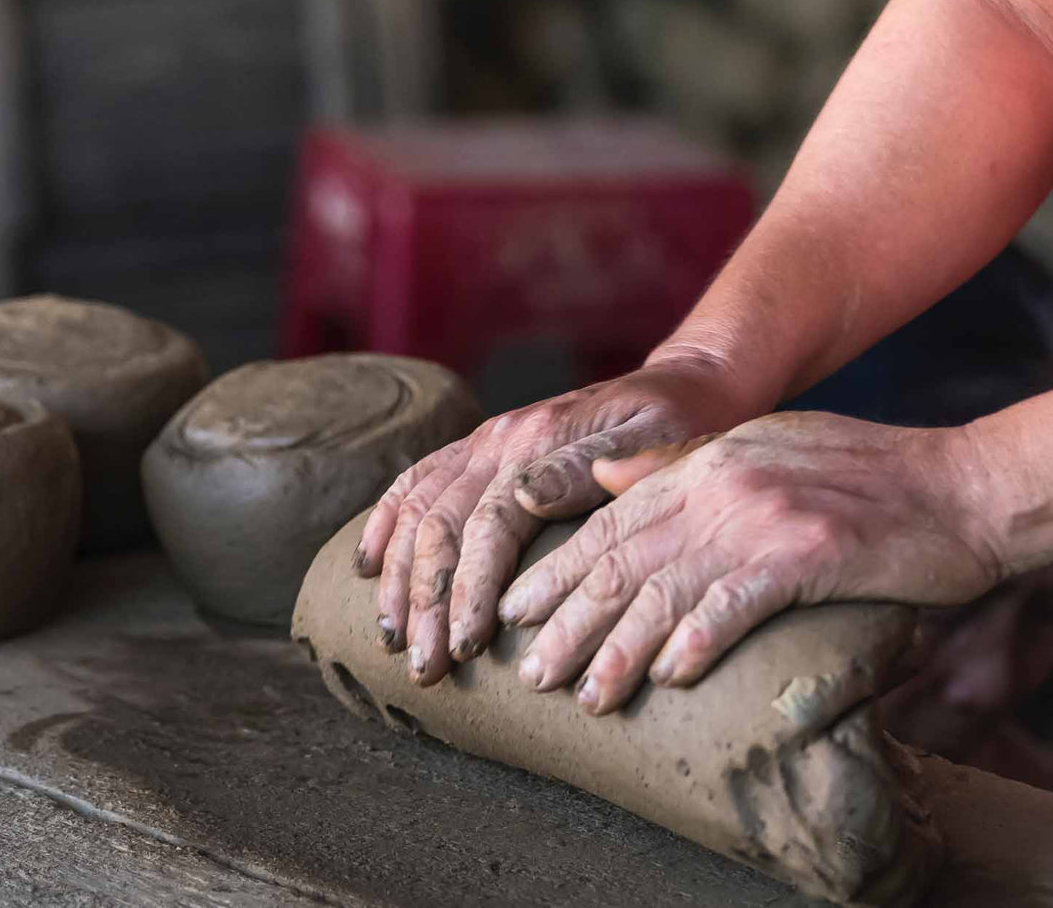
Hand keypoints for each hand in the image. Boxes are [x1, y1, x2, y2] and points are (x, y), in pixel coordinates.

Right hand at [351, 357, 754, 686]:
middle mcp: (499, 438)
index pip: (488, 526)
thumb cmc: (684, 425)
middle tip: (424, 668)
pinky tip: (368, 570)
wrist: (684, 384)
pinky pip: (413, 482)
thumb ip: (593, 466)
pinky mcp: (476, 447)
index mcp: (539, 441)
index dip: (470, 590)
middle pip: (441, 526)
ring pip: (417, 510)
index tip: (465, 649)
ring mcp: (481, 441)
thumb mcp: (662, 439)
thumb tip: (524, 497)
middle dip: (426, 602)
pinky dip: (384, 526)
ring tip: (394, 641)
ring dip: (399, 579)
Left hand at [504, 411, 1005, 713]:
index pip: (608, 523)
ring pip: (663, 590)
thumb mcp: (759, 448)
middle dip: (568, 621)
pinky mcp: (806, 552)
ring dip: (619, 650)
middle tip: (530, 673)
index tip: (515, 614)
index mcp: (701, 463)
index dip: (557, 572)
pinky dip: (696, 641)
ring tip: (588, 696)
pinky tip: (668, 677)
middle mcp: (719, 485)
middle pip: (621, 561)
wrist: (962, 485)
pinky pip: (734, 603)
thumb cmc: (862, 474)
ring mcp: (760, 517)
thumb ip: (679, 463)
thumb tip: (602, 476)